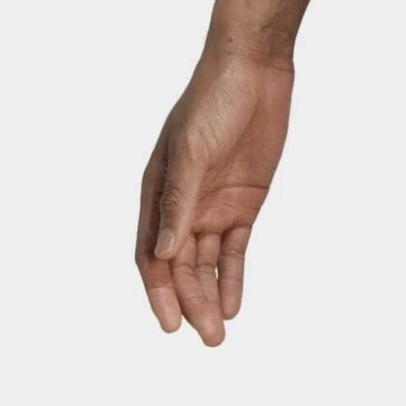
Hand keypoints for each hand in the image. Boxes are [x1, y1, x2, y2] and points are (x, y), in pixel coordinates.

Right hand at [136, 46, 294, 344]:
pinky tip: (234, 303)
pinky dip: (233, 276)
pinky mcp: (244, 202)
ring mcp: (213, 205)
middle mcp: (182, 205)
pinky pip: (235, 249)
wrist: (254, 68)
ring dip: (211, 297)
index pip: (151, 255)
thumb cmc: (212, 100)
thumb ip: (179, 201)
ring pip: (207, 263)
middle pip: (181, 266)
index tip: (170, 324)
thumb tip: (162, 253)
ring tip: (218, 334)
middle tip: (206, 338)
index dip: (158, 291)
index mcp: (157, 192)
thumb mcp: (192, 150)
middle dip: (190, 302)